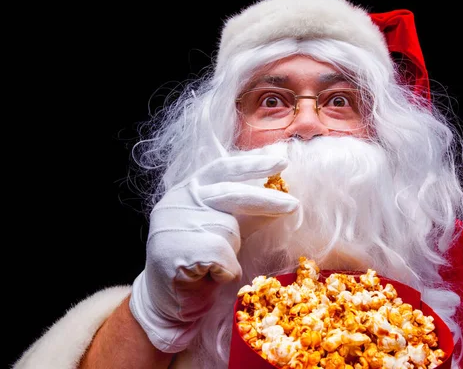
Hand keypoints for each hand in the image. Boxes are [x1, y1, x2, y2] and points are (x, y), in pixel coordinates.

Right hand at [129, 155, 298, 352]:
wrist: (167, 304)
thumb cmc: (198, 263)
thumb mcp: (221, 229)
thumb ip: (244, 212)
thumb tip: (280, 199)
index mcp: (187, 191)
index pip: (222, 168)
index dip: (252, 164)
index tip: (281, 161)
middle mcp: (177, 202)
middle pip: (232, 194)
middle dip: (267, 200)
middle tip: (294, 204)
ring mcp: (175, 225)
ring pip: (229, 230)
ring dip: (232, 251)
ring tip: (214, 266)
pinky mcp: (178, 252)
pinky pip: (223, 257)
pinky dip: (225, 271)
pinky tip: (209, 278)